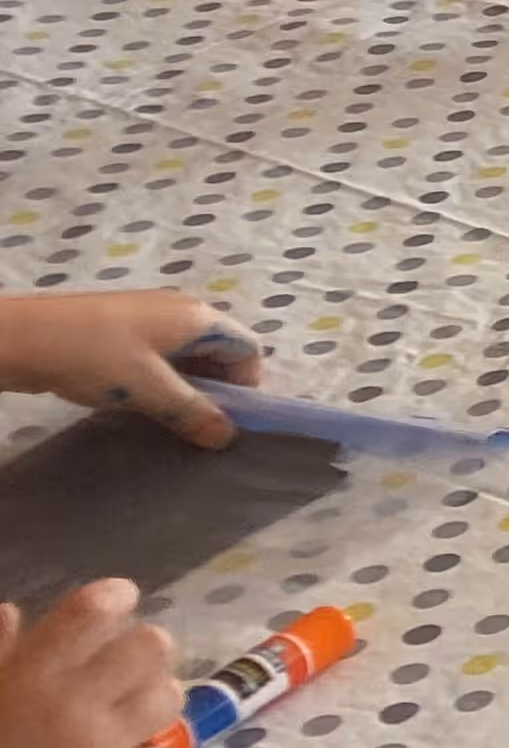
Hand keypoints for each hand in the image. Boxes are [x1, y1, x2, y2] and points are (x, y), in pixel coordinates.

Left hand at [0, 289, 256, 445]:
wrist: (23, 336)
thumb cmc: (93, 356)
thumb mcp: (147, 389)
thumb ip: (191, 412)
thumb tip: (227, 436)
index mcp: (198, 318)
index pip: (247, 349)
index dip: (246, 386)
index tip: (227, 422)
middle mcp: (182, 312)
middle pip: (220, 351)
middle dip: (216, 390)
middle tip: (195, 426)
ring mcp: (151, 319)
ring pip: (188, 356)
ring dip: (186, 388)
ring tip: (166, 418)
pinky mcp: (125, 330)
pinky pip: (160, 356)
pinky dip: (162, 380)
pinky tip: (140, 402)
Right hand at [0, 580, 182, 747]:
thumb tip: (13, 614)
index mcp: (26, 676)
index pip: (94, 610)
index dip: (114, 598)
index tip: (118, 604)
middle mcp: (70, 706)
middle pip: (152, 646)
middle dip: (143, 652)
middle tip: (125, 670)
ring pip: (167, 698)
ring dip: (152, 701)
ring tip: (127, 716)